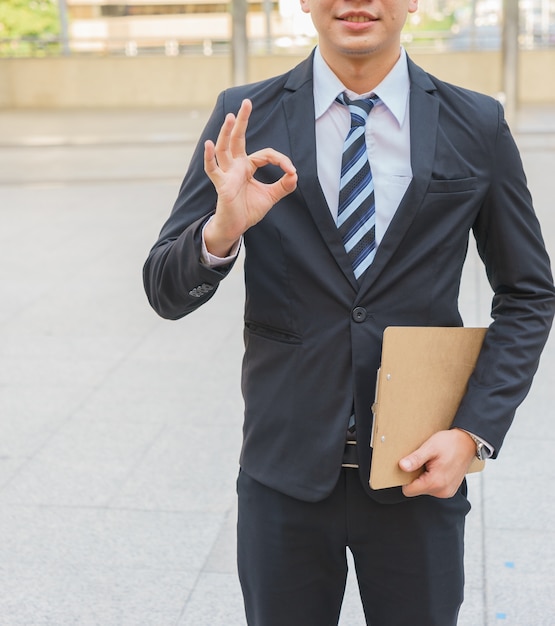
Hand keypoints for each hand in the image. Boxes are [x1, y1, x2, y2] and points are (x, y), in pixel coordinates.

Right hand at [203, 98, 297, 256]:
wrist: (236, 227)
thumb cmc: (248, 210)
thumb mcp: (270, 196)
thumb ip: (284, 186)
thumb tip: (295, 175)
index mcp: (246, 166)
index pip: (264, 154)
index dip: (280, 160)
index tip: (291, 171)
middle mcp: (235, 166)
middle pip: (237, 139)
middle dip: (242, 120)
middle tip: (248, 102)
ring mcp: (226, 174)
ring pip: (224, 149)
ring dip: (227, 132)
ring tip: (231, 117)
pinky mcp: (221, 185)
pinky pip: (212, 169)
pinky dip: (209, 157)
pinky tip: (208, 144)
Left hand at [399, 429, 476, 498]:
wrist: (468, 442)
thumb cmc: (450, 443)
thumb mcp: (430, 447)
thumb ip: (416, 459)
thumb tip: (402, 467)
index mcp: (435, 482)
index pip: (409, 490)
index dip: (405, 478)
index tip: (409, 466)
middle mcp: (442, 491)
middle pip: (416, 489)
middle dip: (416, 476)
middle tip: (423, 462)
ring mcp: (447, 492)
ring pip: (424, 489)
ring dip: (424, 477)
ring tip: (431, 463)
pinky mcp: (449, 490)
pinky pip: (433, 488)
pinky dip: (432, 479)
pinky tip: (437, 467)